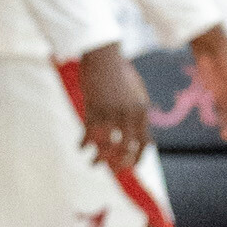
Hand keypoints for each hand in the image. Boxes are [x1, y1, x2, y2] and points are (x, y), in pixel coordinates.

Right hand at [73, 41, 153, 174]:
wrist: (104, 56)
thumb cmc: (119, 74)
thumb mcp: (136, 93)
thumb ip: (139, 114)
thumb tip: (146, 137)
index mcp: (141, 110)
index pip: (144, 142)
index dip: (138, 158)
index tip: (130, 167)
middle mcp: (128, 113)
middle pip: (125, 148)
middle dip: (118, 163)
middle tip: (111, 170)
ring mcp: (111, 111)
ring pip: (106, 144)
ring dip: (99, 158)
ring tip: (93, 164)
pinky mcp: (93, 108)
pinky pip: (89, 133)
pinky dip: (84, 143)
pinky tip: (81, 147)